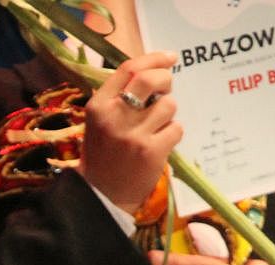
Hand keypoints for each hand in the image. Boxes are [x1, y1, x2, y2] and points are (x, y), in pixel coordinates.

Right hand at [80, 52, 181, 212]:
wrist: (101, 196)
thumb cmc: (103, 156)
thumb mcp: (99, 123)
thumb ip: (119, 98)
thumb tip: (152, 72)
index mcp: (98, 106)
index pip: (128, 69)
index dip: (153, 58)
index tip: (169, 58)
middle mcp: (114, 117)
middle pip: (150, 79)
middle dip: (165, 79)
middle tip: (166, 89)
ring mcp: (133, 135)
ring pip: (168, 105)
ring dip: (167, 114)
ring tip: (155, 129)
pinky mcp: (151, 151)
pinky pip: (176, 128)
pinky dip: (172, 134)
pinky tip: (159, 145)